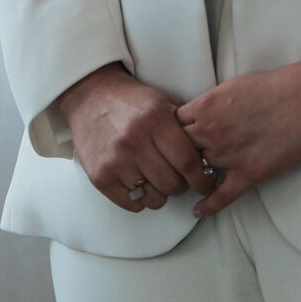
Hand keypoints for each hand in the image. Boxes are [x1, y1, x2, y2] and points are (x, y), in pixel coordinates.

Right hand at [56, 62, 217, 213]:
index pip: (187, 161)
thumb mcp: (162, 102)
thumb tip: (209, 153)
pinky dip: (141, 201)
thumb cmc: (132, 101)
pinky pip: (130, 204)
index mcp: (155, 120)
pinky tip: (142, 187)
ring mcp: (115, 160)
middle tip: (179, 181)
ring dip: (161, 195)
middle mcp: (134, 141)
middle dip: (180, 186)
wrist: (91, 97)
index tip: (206, 185)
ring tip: (159, 182)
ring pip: (152, 198)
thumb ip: (184, 125)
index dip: (201, 178)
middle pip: (171, 184)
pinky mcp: (99, 176)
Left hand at [175, 58, 300, 218]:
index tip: (172, 138)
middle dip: (178, 155)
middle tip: (176, 162)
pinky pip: (221, 196)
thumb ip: (211, 103)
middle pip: (180, 150)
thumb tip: (199, 114)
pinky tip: (199, 212)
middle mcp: (211, 132)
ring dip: (194, 176)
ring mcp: (228, 155)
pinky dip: (208, 206)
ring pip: (199, 171)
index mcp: (206, 107)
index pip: (173, 124)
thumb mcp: (233, 85)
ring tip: (187, 183)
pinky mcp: (248, 174)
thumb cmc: (274, 87)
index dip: (171, 132)